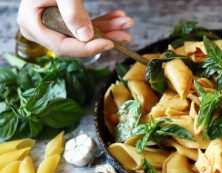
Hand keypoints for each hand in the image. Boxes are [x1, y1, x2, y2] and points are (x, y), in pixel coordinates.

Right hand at [17, 0, 133, 56]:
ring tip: (126, 24)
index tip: (109, 44)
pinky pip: (84, 26)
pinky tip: (117, 18)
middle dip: (104, 37)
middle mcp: (41, 29)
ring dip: (108, 29)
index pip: (62, 46)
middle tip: (125, 36)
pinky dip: (102, 22)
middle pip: (76, 42)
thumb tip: (86, 37)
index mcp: (32, 24)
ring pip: (84, 35)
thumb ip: (72, 12)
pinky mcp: (63, 21)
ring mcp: (52, 26)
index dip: (87, 48)